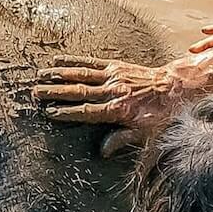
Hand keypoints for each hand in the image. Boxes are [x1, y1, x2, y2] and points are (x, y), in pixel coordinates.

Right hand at [32, 56, 203, 127]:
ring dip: (60, 75)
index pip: (86, 112)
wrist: (176, 88)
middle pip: (79, 92)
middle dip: (55, 92)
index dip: (67, 112)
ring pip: (81, 75)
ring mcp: (114, 77)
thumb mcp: (145, 133)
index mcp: (118, 110)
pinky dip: (74, 61)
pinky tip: (59, 60)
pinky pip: (91, 63)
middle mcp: (113, 92)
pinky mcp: (116, 66)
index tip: (50, 113)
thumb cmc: (162, 114)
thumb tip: (102, 151)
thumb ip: (122, 139)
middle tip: (36, 92)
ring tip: (41, 75)